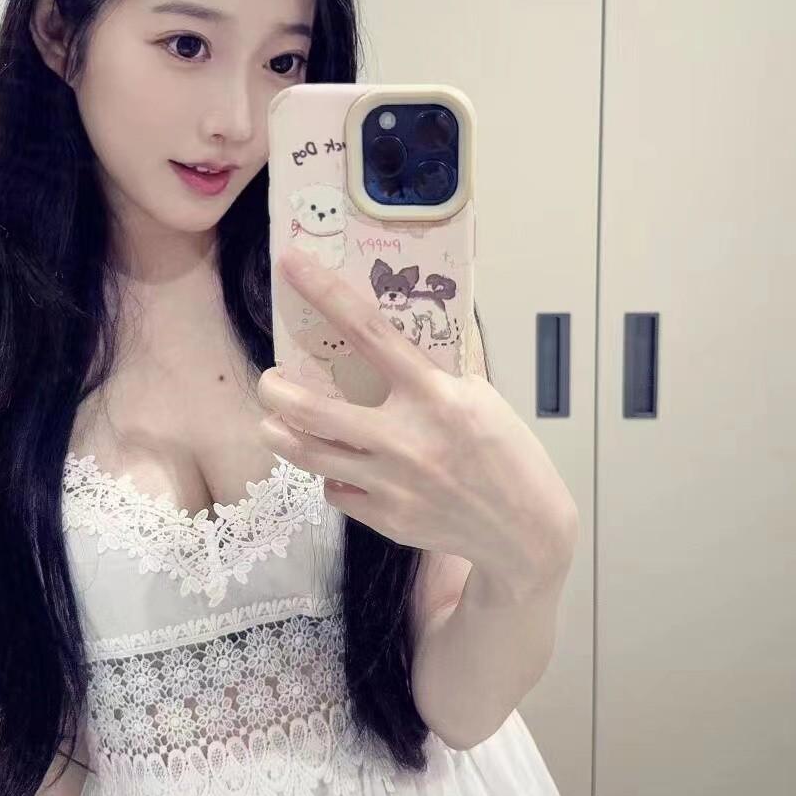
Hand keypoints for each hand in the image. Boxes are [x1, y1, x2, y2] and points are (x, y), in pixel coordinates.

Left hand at [255, 246, 579, 582]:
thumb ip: (444, 362)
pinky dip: (331, 476)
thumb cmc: (508, 453)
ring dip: (279, 433)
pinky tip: (338, 467)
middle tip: (270, 380)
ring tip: (273, 420)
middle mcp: (407, 437)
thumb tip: (422, 315)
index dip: (324, 293)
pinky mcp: (387, 518)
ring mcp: (392, 483)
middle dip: (275, 390)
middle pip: (313, 409)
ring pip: (309, 455)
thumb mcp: (483, 396)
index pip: (368, 332)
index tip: (291, 265)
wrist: (525, 530)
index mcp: (435, 394)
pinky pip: (336, 492)